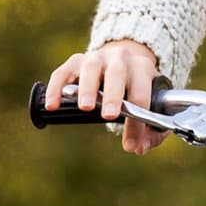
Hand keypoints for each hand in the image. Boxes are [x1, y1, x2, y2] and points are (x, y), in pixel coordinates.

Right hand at [43, 38, 170, 155]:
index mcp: (142, 68)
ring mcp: (96, 57)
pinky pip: (62, 73)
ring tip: (84, 108)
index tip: (131, 145)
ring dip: (87, 88)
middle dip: (114, 95)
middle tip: (109, 116)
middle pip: (117, 73)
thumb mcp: (152, 107)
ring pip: (91, 67)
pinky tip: (52, 106)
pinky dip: (56, 88)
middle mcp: (120, 58)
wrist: (123, 62)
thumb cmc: (137, 91)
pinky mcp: (75, 61)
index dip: (137, 121)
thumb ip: (152, 132)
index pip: (141, 93)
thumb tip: (139, 148)